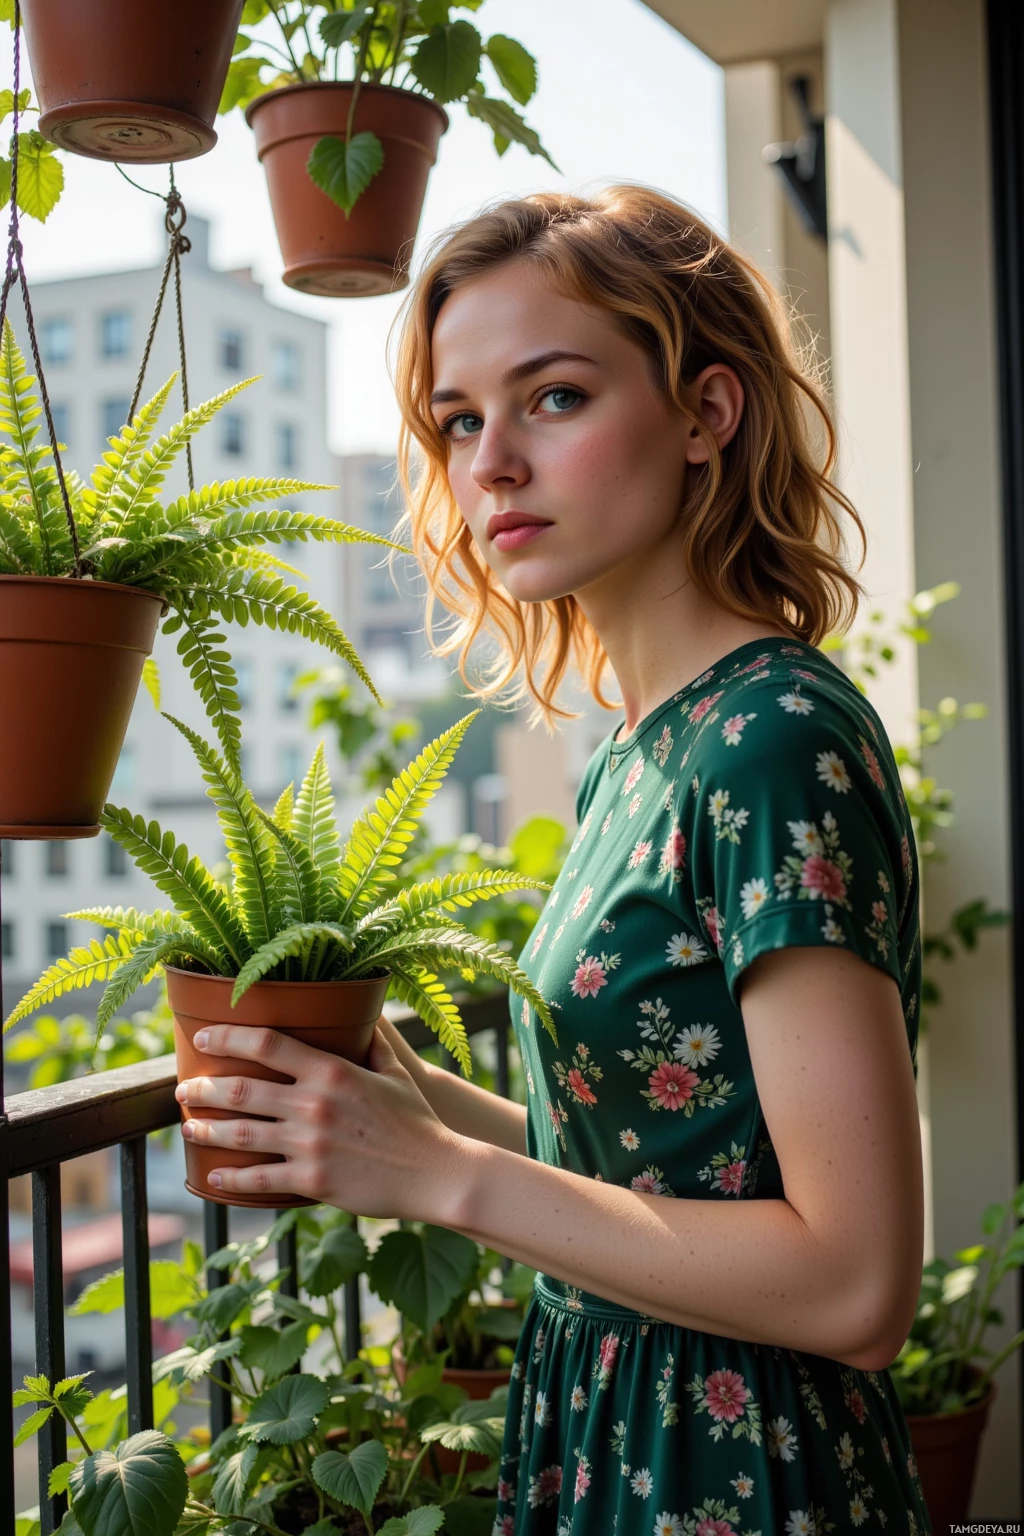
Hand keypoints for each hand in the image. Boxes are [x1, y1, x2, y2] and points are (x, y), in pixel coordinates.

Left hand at [173, 1022, 465, 1218]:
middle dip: (204, 1088)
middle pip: (242, 1090)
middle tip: (183, 1087)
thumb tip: (364, 1010)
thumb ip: (373, 1040)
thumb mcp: (395, 1071)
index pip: (268, 1044)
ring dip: (207, 1129)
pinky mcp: (312, 1181)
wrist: (435, 1172)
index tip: (204, 1038)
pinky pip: (261, 1179)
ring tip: (188, 1126)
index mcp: (332, 1071)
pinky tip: (215, 1176)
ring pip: (242, 1134)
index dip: (229, 1037)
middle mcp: (315, 1104)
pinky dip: (232, 1178)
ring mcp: (311, 1144)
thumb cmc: (416, 1120)